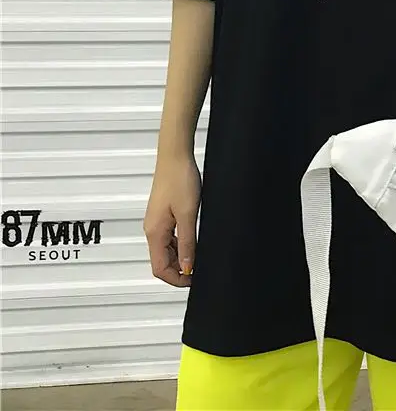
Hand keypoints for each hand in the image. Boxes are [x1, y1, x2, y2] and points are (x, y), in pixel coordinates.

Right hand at [144, 152, 200, 286]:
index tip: (193, 281)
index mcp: (155, 233)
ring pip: (166, 251)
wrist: (175, 157)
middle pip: (161, 262)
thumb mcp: (188, 215)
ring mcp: (156, 223)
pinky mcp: (163, 215)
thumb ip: (187, 243)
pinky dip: (180, 245)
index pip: (159, 269)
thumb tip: (186, 268)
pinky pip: (169, 238)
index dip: (176, 279)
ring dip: (180, 258)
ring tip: (198, 258)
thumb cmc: (180, 180)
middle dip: (179, 271)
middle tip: (199, 271)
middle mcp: (152, 230)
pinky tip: (193, 242)